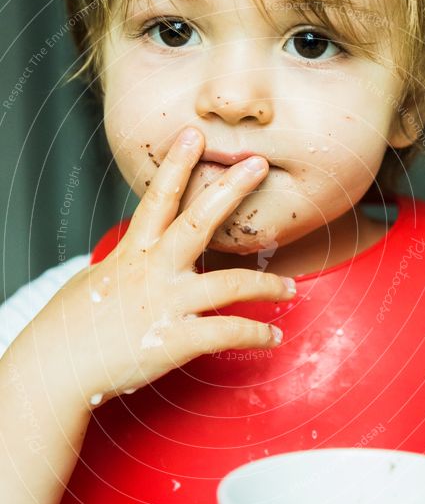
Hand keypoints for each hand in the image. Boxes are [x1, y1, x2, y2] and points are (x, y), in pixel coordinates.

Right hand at [46, 126, 295, 405]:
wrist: (56, 369)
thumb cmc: (70, 326)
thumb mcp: (94, 281)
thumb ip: (125, 264)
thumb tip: (136, 253)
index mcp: (131, 253)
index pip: (157, 199)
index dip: (176, 164)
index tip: (194, 134)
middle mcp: (151, 270)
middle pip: (196, 222)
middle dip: (229, 190)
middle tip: (259, 164)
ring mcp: (165, 303)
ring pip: (229, 284)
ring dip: (266, 284)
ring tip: (291, 287)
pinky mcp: (174, 339)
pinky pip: (227, 332)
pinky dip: (256, 333)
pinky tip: (274, 334)